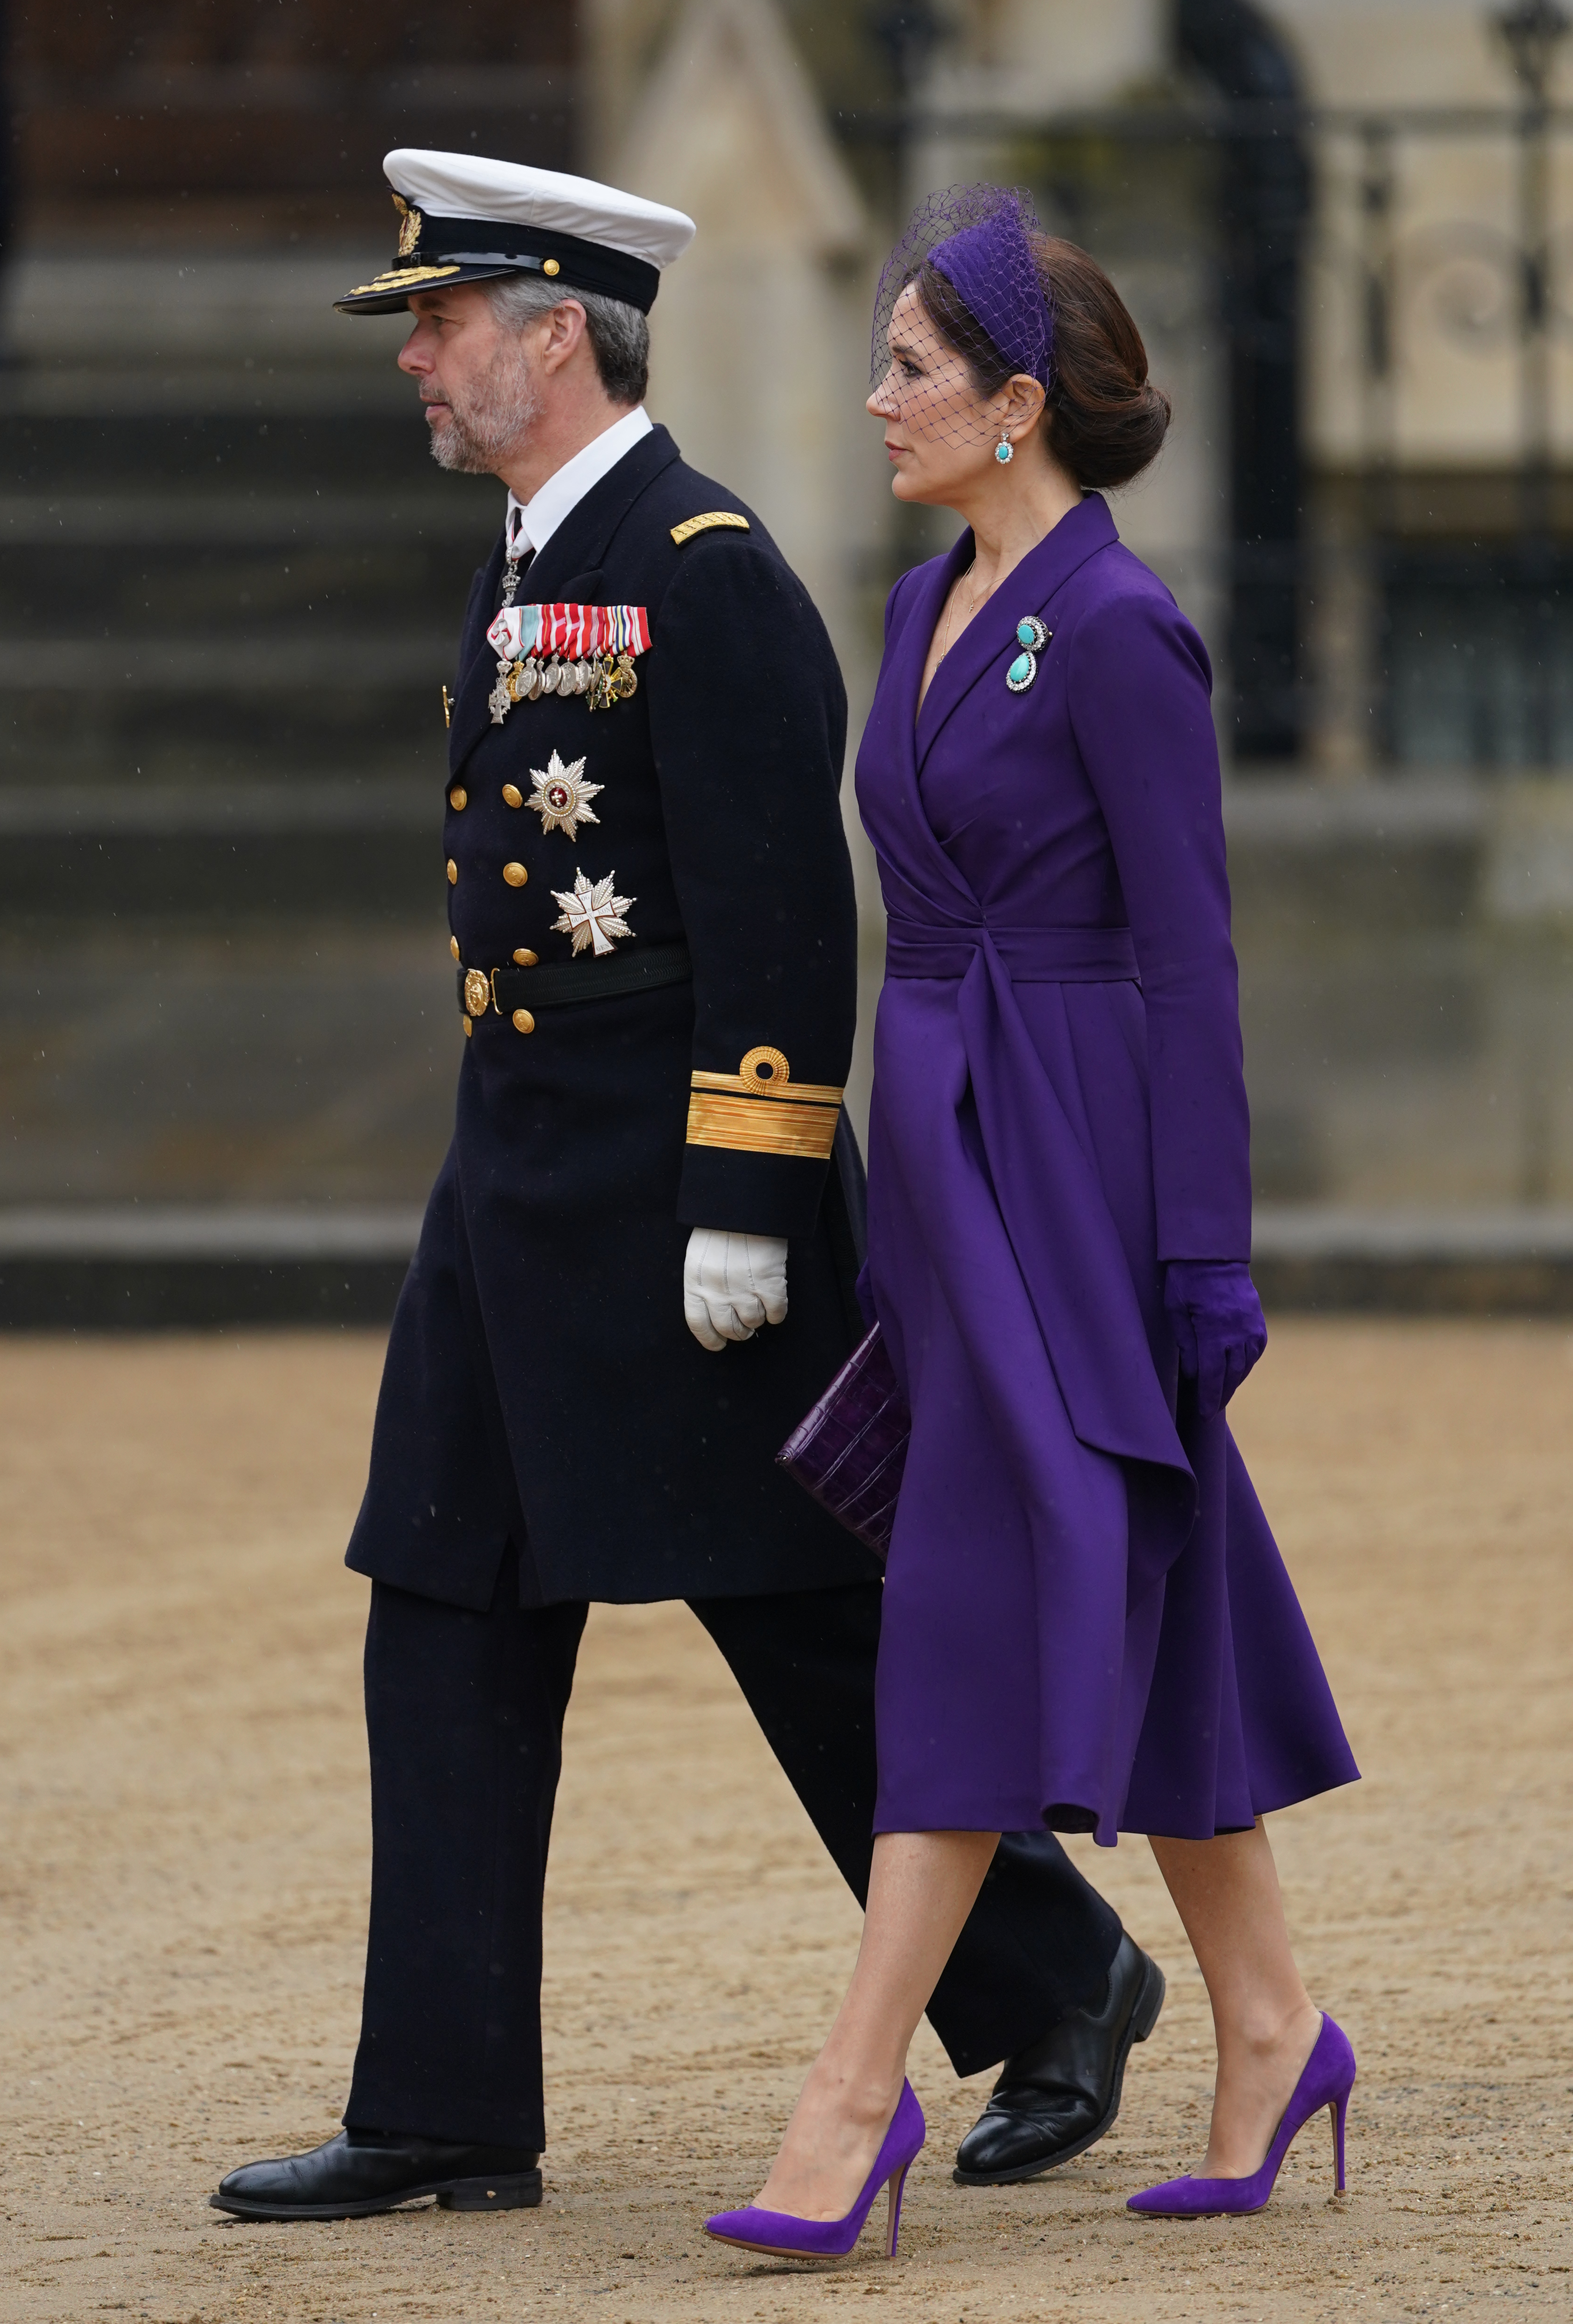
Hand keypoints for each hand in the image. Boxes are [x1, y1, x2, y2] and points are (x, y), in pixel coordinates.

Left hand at [683, 1228, 788, 1352]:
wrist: (746, 1204)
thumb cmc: (722, 1226)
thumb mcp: (700, 1255)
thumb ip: (705, 1282)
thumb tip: (717, 1308)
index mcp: (695, 1282)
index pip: (698, 1324)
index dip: (710, 1339)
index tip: (719, 1344)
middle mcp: (717, 1291)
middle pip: (728, 1328)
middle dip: (738, 1332)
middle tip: (745, 1327)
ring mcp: (743, 1289)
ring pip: (753, 1322)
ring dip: (757, 1319)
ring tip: (759, 1306)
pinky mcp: (769, 1283)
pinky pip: (776, 1312)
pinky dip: (777, 1313)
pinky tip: (775, 1303)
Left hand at [1163, 1260, 1266, 1419]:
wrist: (1214, 1254)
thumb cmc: (1186, 1280)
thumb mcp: (1175, 1310)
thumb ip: (1186, 1344)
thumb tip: (1196, 1375)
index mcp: (1214, 1331)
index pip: (1213, 1375)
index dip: (1209, 1398)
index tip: (1205, 1414)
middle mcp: (1238, 1332)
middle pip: (1231, 1375)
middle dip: (1221, 1395)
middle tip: (1211, 1410)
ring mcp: (1252, 1326)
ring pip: (1246, 1365)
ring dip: (1234, 1381)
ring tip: (1222, 1393)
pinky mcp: (1258, 1321)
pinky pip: (1255, 1351)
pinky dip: (1246, 1364)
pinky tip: (1236, 1371)